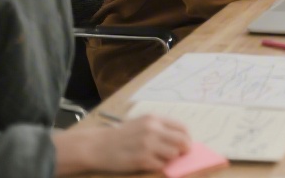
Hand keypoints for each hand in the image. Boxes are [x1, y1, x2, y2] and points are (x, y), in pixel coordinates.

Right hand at [53, 115, 189, 174]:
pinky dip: (158, 165)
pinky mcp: (142, 159)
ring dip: (170, 158)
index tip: (185, 144)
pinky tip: (148, 162)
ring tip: (159, 157)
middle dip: (184, 150)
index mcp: (154, 119)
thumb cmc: (121, 136)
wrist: (98, 146)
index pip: (182, 128)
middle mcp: (153, 130)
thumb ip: (159, 128)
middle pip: (183, 141)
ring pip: (174, 154)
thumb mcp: (141, 124)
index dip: (186, 138)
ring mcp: (148, 145)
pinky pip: (161, 165)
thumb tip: (180, 139)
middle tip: (179, 154)